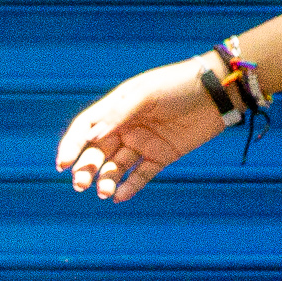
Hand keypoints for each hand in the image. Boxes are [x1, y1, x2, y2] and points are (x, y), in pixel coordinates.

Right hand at [56, 55, 230, 201]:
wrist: (218, 90)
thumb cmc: (179, 84)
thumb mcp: (147, 93)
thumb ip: (119, 114)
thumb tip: (91, 136)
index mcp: (117, 107)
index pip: (86, 128)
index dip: (72, 145)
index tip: (63, 164)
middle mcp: (126, 127)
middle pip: (97, 152)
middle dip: (85, 169)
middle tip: (81, 184)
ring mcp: (144, 142)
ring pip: (116, 167)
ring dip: (106, 181)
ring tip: (103, 192)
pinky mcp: (162, 155)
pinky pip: (141, 175)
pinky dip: (130, 187)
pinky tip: (120, 196)